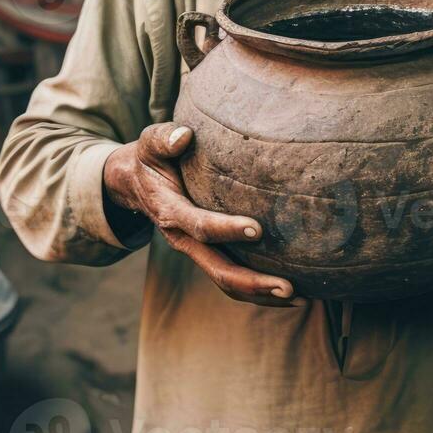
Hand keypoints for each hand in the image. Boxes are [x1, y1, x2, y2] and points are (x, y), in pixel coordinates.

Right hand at [103, 122, 300, 306]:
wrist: (134, 183)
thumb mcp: (150, 144)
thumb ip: (164, 139)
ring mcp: (195, 250)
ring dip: (260, 293)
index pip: (198, 225)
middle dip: (252, 281)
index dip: (225, 229)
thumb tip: (184, 136)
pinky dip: (259, 290)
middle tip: (289, 286)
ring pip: (226, 281)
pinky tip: (290, 294)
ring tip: (298, 297)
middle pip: (217, 268)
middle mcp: (183, 238)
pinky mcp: (207, 253)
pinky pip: (232, 277)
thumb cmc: (151, 158)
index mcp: (170, 211)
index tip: (257, 228)